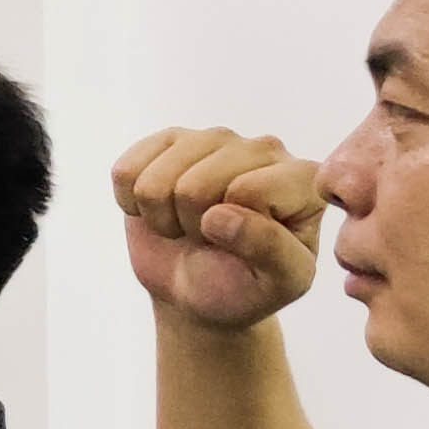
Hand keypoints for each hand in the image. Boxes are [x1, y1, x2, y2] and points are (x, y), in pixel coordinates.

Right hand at [112, 128, 327, 332]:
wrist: (201, 289)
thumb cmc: (248, 284)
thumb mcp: (281, 282)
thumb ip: (271, 249)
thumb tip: (219, 214)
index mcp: (302, 178)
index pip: (249, 190)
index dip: (234, 231)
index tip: (244, 248)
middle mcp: (262, 148)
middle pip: (197, 183)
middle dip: (193, 226)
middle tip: (211, 240)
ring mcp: (213, 139)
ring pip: (158, 177)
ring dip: (163, 216)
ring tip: (188, 227)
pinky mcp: (168, 141)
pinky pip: (126, 170)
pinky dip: (132, 205)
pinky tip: (160, 210)